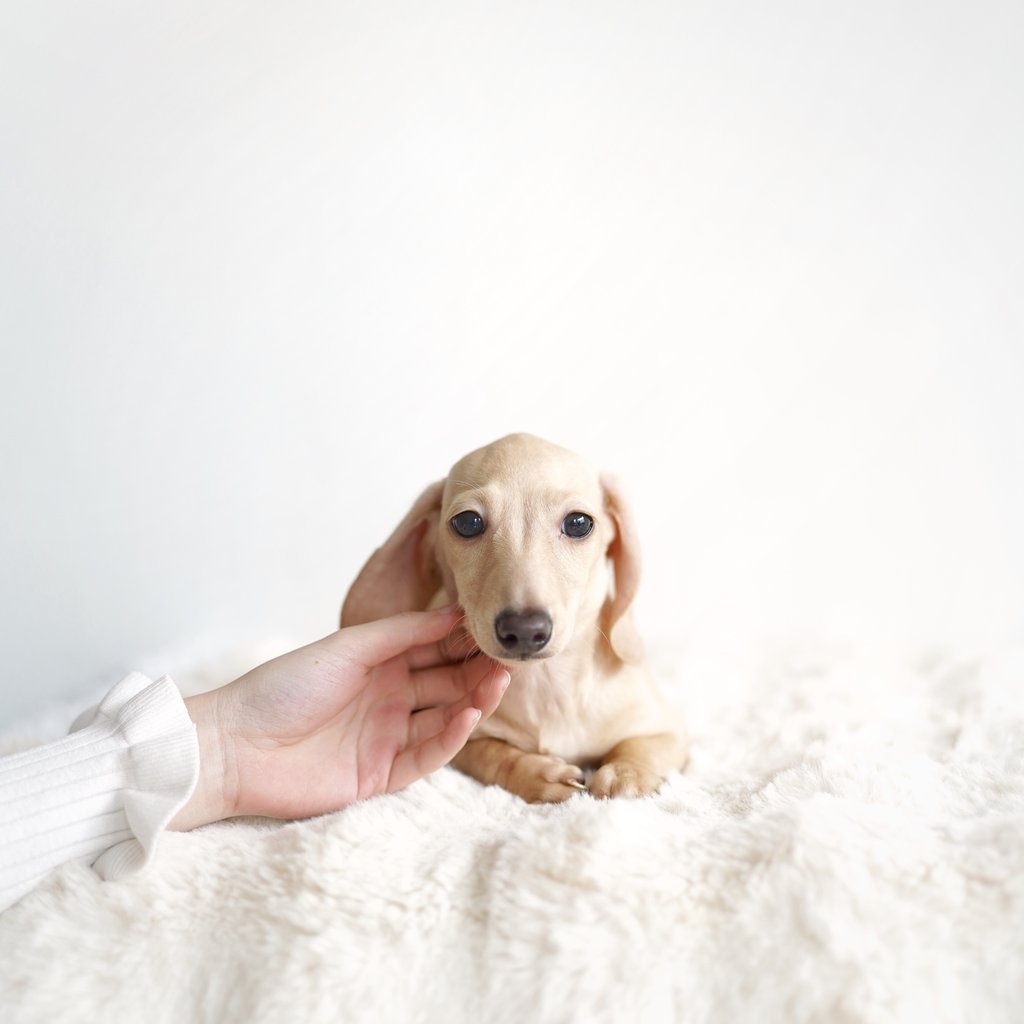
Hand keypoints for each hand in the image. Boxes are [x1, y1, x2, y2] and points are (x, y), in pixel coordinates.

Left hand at [170, 607, 507, 829]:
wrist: (235, 746)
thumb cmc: (283, 687)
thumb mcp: (348, 647)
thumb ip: (402, 632)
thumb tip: (454, 612)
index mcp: (379, 664)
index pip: (434, 649)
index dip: (464, 639)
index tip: (493, 626)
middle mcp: (388, 698)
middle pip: (446, 683)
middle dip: (477, 669)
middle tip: (508, 657)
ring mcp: (386, 737)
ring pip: (444, 718)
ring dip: (473, 701)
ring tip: (498, 683)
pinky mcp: (381, 775)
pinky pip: (427, 756)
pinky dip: (451, 738)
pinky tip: (468, 716)